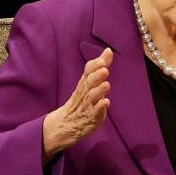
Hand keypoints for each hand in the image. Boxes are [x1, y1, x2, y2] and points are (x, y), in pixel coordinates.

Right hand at [43, 47, 112, 162]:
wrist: (66, 124)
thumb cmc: (81, 99)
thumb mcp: (89, 81)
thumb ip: (100, 66)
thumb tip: (108, 50)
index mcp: (84, 83)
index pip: (87, 71)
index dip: (94, 66)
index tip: (102, 60)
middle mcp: (85, 93)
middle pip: (89, 82)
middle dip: (97, 76)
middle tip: (105, 70)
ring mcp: (87, 105)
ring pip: (92, 97)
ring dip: (99, 90)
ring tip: (106, 84)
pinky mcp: (91, 117)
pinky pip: (95, 112)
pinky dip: (100, 107)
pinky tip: (106, 103)